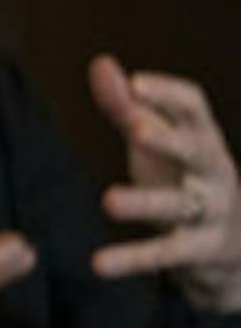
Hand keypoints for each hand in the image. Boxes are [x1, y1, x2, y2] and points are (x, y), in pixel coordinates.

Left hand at [88, 54, 240, 313]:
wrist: (231, 248)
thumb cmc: (185, 179)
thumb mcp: (157, 142)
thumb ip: (128, 107)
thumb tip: (101, 62)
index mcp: (203, 139)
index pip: (195, 108)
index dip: (168, 94)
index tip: (136, 83)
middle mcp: (214, 172)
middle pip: (197, 152)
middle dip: (170, 140)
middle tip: (136, 130)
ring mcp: (212, 212)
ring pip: (180, 205)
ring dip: (145, 202)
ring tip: (109, 201)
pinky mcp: (201, 250)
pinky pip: (166, 253)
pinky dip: (133, 259)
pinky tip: (100, 264)